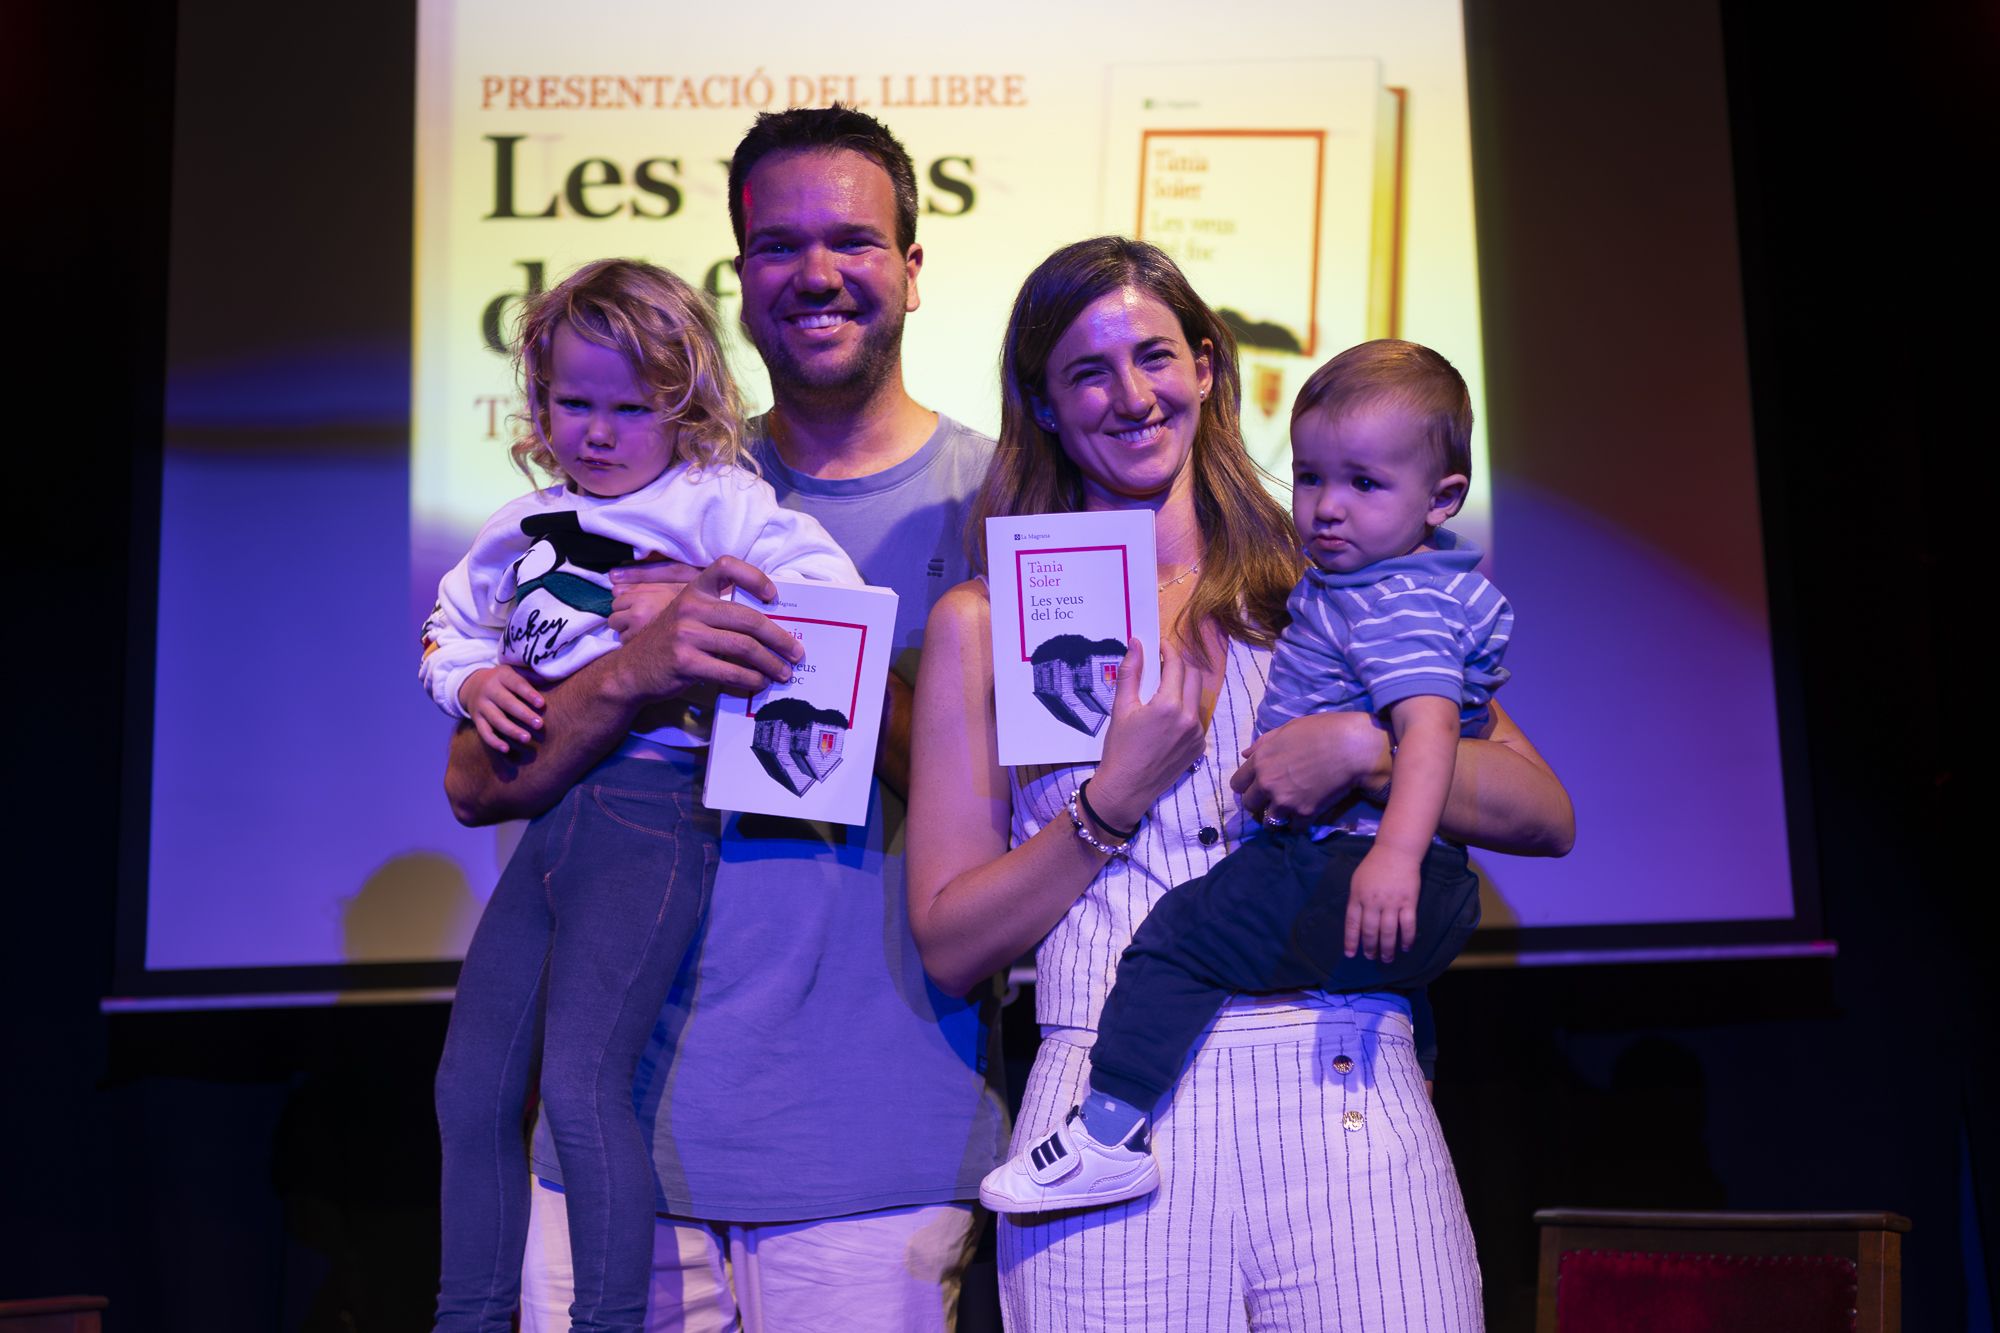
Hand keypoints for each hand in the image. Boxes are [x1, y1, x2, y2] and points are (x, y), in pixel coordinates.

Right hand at [458, 665, 545, 752]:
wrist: (472, 684)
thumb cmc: (504, 680)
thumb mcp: (514, 671)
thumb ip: (532, 674)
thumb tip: (554, 675)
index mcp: (502, 675)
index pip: (516, 684)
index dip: (529, 693)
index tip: (542, 704)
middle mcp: (489, 689)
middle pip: (507, 703)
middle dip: (523, 714)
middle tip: (539, 725)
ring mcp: (481, 705)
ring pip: (496, 719)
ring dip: (511, 730)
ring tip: (527, 738)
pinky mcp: (476, 719)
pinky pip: (484, 732)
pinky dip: (494, 741)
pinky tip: (506, 749)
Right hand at [610, 556, 802, 704]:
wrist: (633, 671)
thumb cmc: (671, 643)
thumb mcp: (689, 618)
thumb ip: (720, 614)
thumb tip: (770, 628)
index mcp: (695, 591)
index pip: (726, 566)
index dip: (754, 577)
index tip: (773, 596)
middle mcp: (691, 607)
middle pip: (748, 619)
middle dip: (779, 638)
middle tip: (796, 652)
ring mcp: (686, 634)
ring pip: (744, 647)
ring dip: (770, 663)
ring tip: (783, 673)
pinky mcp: (685, 662)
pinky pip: (730, 671)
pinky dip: (751, 679)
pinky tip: (760, 683)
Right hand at [1084, 638, 1207, 832]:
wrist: (1126, 788)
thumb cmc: (1119, 748)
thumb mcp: (1121, 708)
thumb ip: (1130, 672)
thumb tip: (1136, 643)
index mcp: (1168, 705)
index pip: (1176, 665)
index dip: (1168, 650)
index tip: (1159, 645)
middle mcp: (1189, 717)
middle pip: (1193, 676)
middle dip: (1179, 666)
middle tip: (1161, 666)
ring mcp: (1197, 733)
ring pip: (1197, 697)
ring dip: (1183, 688)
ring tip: (1162, 692)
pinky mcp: (1199, 747)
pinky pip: (1197, 718)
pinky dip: (1185, 710)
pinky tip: (1167, 718)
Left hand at [1231, 711, 1390, 824]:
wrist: (1352, 748)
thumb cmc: (1322, 731)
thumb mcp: (1288, 729)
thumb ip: (1264, 743)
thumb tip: (1246, 754)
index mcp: (1260, 761)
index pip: (1237, 784)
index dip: (1245, 786)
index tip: (1255, 787)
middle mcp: (1267, 784)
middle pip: (1249, 805)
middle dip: (1259, 803)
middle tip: (1272, 799)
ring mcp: (1285, 801)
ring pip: (1269, 822)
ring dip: (1277, 818)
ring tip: (1287, 812)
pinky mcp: (1305, 814)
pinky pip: (1294, 828)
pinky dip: (1299, 824)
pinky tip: (1306, 815)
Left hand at [1345, 845, 1420, 961]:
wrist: (1396, 851)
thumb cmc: (1374, 866)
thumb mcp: (1357, 881)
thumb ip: (1356, 901)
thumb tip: (1356, 923)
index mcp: (1358, 896)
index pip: (1352, 923)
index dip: (1351, 941)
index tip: (1350, 955)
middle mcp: (1373, 902)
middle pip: (1370, 931)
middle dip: (1370, 947)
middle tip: (1371, 957)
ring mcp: (1392, 903)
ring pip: (1388, 932)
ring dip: (1387, 948)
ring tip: (1387, 958)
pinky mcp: (1409, 902)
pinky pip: (1408, 925)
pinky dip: (1407, 938)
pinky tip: (1405, 947)